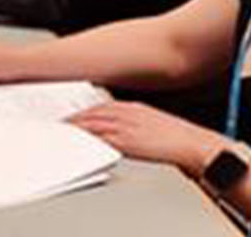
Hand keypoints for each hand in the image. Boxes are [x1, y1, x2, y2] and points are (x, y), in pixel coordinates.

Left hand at [67, 102, 223, 175]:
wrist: (191, 144)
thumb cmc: (176, 137)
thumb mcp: (152, 122)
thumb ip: (134, 122)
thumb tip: (120, 129)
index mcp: (133, 107)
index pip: (101, 105)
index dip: (84, 110)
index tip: (73, 114)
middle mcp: (127, 114)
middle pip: (93, 113)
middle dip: (75, 117)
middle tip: (60, 122)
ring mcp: (126, 127)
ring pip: (93, 123)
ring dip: (75, 126)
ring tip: (62, 131)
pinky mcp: (126, 141)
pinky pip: (100, 138)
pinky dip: (86, 138)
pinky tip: (77, 141)